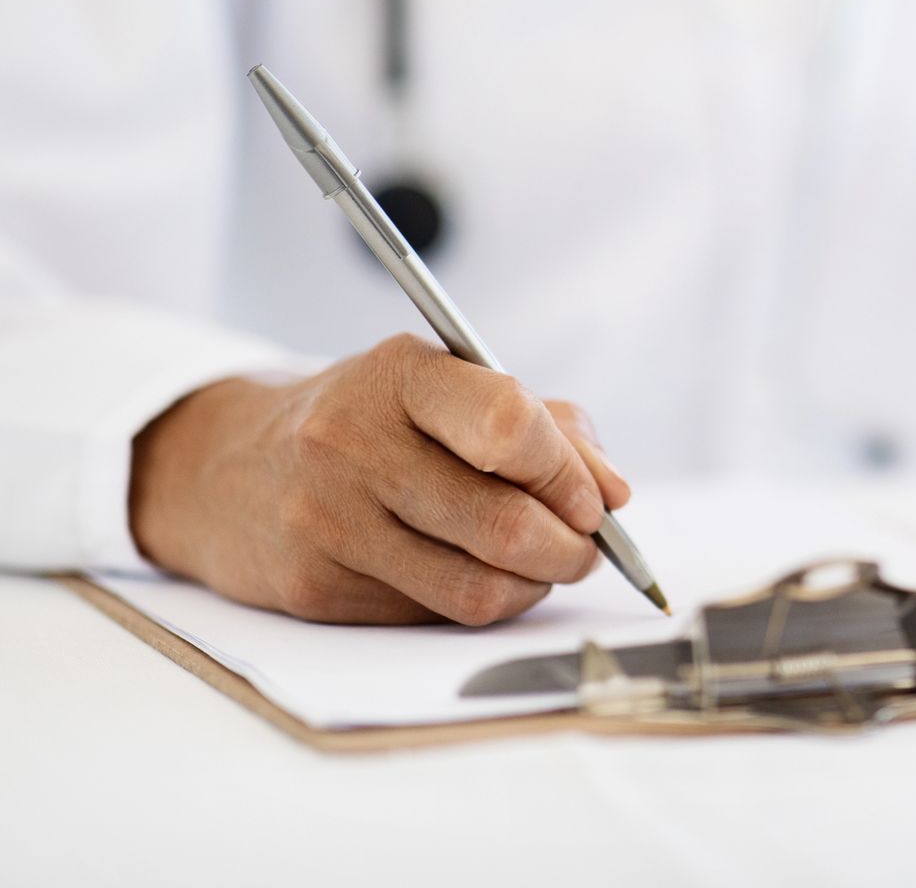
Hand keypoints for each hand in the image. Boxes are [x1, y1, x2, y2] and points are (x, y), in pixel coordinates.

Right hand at [128, 334, 631, 624]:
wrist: (227, 470)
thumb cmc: (370, 420)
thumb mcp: (447, 386)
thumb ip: (547, 425)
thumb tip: (615, 494)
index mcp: (399, 375)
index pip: (510, 426)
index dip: (570, 473)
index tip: (593, 497)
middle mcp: (350, 443)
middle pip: (505, 524)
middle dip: (572, 547)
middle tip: (584, 546)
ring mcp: (326, 520)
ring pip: (478, 586)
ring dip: (535, 585)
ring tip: (541, 564)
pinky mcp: (314, 588)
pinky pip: (435, 614)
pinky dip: (480, 601)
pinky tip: (477, 574)